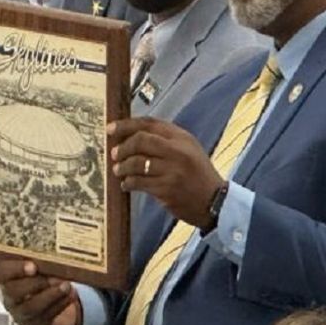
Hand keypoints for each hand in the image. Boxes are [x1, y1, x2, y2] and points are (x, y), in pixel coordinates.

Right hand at [0, 260, 81, 324]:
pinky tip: (70, 295)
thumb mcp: (40, 269)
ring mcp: (22, 314)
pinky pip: (47, 316)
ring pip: (31, 307)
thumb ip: (41, 262)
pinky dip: (61, 304)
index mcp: (7, 279)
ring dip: (51, 295)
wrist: (54, 305)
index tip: (33, 266)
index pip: (2, 272)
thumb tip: (53, 254)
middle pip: (14, 291)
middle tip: (53, 277)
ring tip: (66, 286)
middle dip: (36, 283)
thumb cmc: (44, 281)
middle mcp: (11, 297)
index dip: (16, 269)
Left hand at [108, 117, 224, 229]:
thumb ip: (165, 140)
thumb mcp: (188, 149)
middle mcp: (178, 151)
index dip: (127, 125)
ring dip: (123, 167)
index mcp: (182, 138)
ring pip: (137, 162)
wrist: (214, 201)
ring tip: (119, 170)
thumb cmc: (197, 174)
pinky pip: (139, 182)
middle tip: (114, 154)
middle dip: (123, 147)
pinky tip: (127, 184)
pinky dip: (128, 182)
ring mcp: (172, 170)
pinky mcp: (166, 189)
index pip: (150, 124)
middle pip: (141, 140)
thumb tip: (131, 135)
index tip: (111, 129)